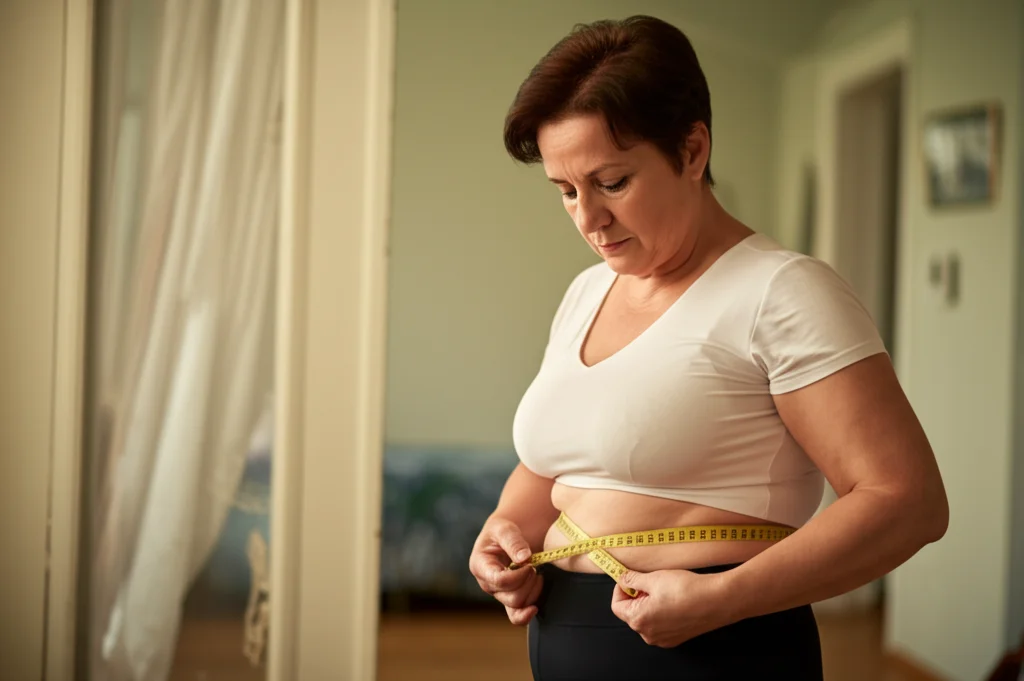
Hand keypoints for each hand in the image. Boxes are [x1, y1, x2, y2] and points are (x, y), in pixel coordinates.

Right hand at [468, 517, 543, 625]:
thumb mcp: (504, 529)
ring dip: (532, 591)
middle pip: (510, 597)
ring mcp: (498, 593)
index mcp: (480, 566)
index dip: (519, 576)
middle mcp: (487, 583)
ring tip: (536, 572)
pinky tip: (535, 607)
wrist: (505, 538)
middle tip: (534, 566)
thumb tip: (524, 558)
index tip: (530, 563)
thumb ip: (513, 541)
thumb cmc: (501, 531)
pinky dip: (527, 614)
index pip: (499, 581)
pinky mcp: (508, 598)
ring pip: (517, 606)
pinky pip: (515, 616)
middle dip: (527, 582)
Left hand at [610, 569, 730, 647]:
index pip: (617, 606)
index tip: (629, 578)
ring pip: (646, 619)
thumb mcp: (654, 578)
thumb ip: (633, 579)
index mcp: (639, 620)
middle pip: (631, 613)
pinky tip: (673, 600)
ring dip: (648, 604)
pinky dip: (661, 612)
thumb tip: (622, 579)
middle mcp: (649, 634)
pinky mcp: (676, 638)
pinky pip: (660, 625)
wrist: (717, 600)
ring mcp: (663, 639)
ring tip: (663, 589)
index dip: (621, 589)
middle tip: (648, 581)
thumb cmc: (686, 590)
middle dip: (636, 596)